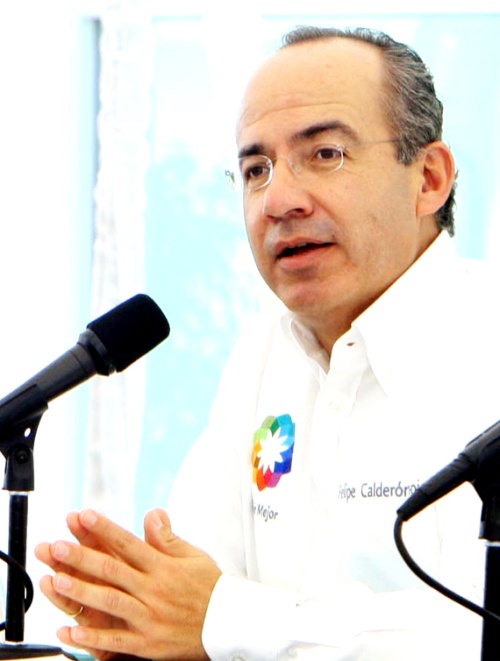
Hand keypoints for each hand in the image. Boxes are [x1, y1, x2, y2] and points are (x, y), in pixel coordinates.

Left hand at [35, 508, 221, 659]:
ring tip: (57, 581)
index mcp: (163, 566)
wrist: (227, 624)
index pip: (127, 543)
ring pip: (111, 602)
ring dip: (82, 591)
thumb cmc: (209, 587)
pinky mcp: (147, 642)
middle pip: (113, 570)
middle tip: (56, 546)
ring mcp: (149, 617)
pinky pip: (116, 640)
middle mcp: (153, 589)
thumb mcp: (192, 556)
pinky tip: (70, 631)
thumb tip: (152, 513)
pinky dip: (92, 637)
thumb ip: (167, 538)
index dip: (104, 529)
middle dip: (82, 557)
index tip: (83, 516)